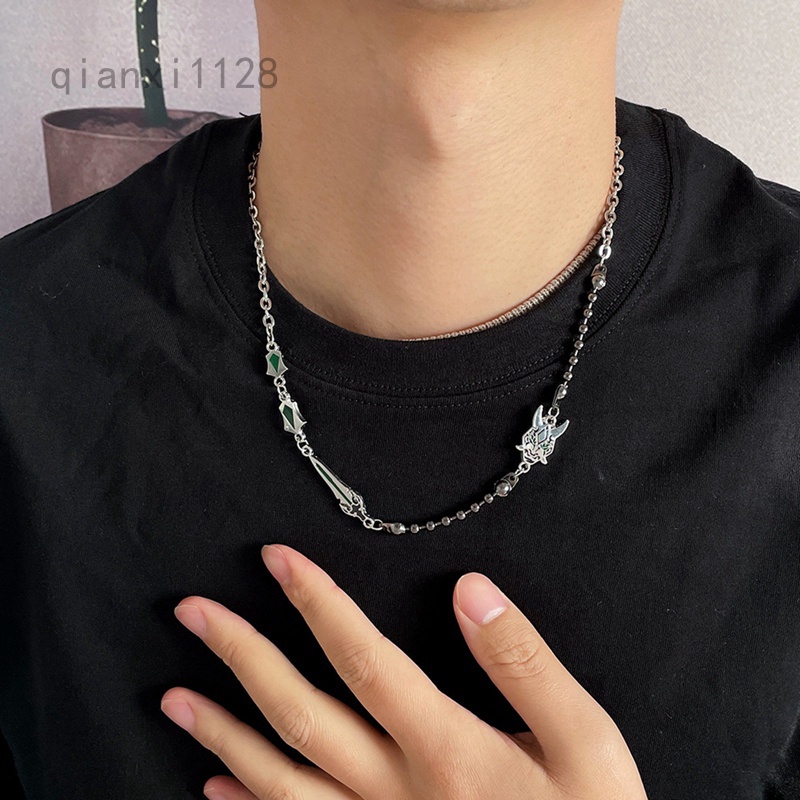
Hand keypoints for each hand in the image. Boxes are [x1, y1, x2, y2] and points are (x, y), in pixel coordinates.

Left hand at [161, 544, 647, 799]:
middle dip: (240, 656)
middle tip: (191, 614)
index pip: (363, 658)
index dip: (316, 602)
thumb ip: (524, 663)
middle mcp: (394, 789)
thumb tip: (471, 591)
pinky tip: (216, 785)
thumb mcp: (585, 741)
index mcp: (443, 748)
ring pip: (280, 779)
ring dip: (222, 732)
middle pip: (299, 714)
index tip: (276, 559)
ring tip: (173, 698)